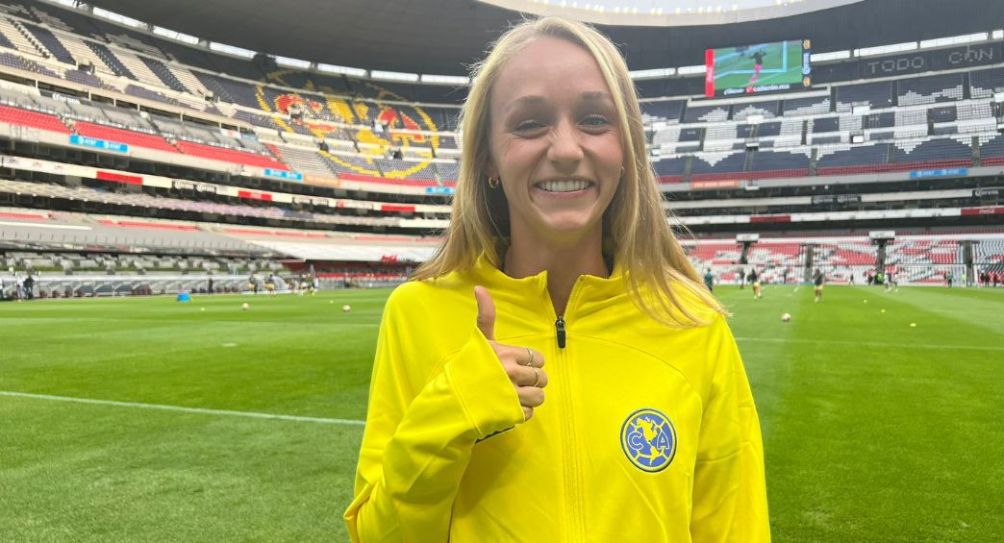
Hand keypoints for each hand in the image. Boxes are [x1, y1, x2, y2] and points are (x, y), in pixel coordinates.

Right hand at [474, 286, 546, 421]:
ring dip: (530, 397)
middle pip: (541, 378)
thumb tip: (479, 288)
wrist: (451, 397)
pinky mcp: (510, 413)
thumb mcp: (479, 340)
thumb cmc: (467, 366)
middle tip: (517, 382)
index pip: (537, 358)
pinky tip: (509, 407)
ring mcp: (512, 394)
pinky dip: (522, 412)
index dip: (529, 363)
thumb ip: (486, 315)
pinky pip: (529, 413)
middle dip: (533, 381)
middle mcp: (512, 373)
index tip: (517, 365)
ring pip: (539, 396)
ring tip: (516, 395)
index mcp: (507, 354)